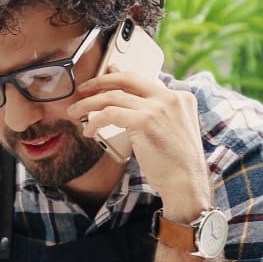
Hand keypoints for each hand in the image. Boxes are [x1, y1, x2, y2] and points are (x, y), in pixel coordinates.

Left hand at [68, 68, 211, 217]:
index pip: (142, 81)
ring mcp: (158, 108)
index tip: (103, 78)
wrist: (186, 183)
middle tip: (83, 89)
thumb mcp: (171, 131)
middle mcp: (170, 98)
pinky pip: (110, 114)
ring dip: (89, 103)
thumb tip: (126, 100)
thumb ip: (154, 114)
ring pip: (113, 96)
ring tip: (75, 112)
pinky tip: (89, 131)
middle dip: (100, 81)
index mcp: (180, 97)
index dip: (118, 78)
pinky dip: (95, 121)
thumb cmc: (176, 164)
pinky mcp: (145, 121)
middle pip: (128, 79)